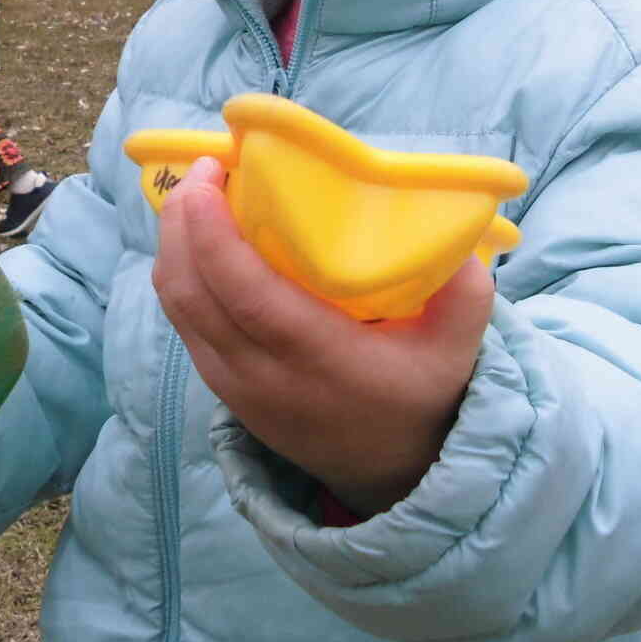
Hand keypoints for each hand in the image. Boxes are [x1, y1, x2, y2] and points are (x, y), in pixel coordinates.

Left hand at [153, 158, 491, 517]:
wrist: (391, 473)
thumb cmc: (423, 395)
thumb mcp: (459, 348)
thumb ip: (465, 290)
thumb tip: (455, 234)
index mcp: (321, 361)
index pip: (246, 295)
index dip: (214, 234)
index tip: (211, 176)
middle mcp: (266, 378)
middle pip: (194, 295)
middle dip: (183, 223)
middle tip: (203, 169)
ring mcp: (238, 388)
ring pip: (179, 309)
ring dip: (175, 245)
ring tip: (197, 194)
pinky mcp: (225, 390)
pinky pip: (185, 325)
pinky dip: (181, 274)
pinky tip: (199, 239)